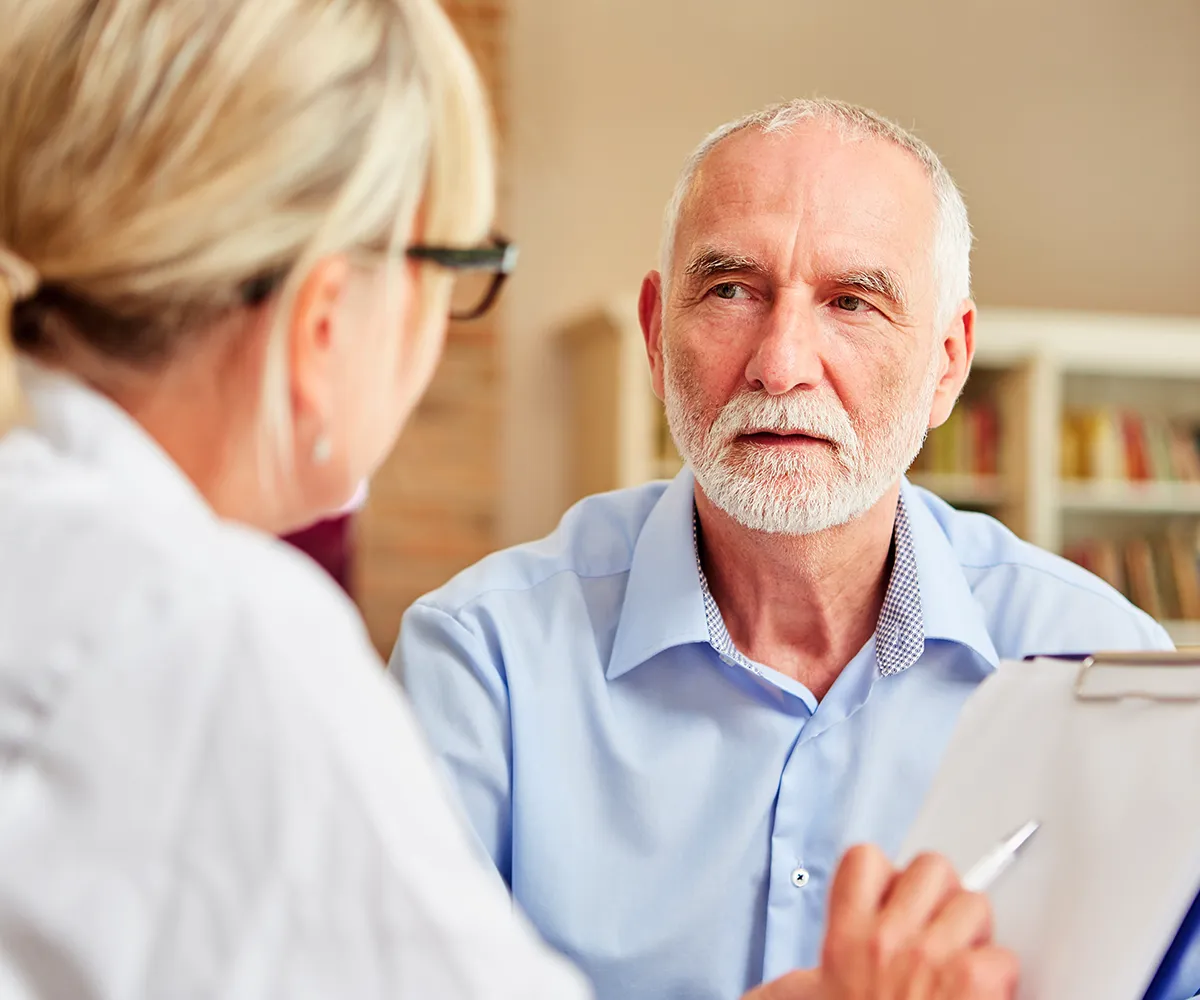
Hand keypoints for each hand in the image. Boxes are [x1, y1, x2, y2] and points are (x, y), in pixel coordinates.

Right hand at [742, 845, 1017, 999]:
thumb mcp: (798, 999)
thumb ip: (797, 981)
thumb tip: (773, 989)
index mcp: (845, 939)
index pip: (865, 860)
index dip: (886, 875)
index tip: (893, 896)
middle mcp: (889, 941)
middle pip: (933, 868)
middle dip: (941, 897)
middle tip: (936, 932)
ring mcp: (935, 959)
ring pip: (976, 904)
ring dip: (975, 936)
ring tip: (960, 968)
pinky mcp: (977, 985)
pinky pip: (1005, 957)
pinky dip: (1000, 980)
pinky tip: (980, 999)